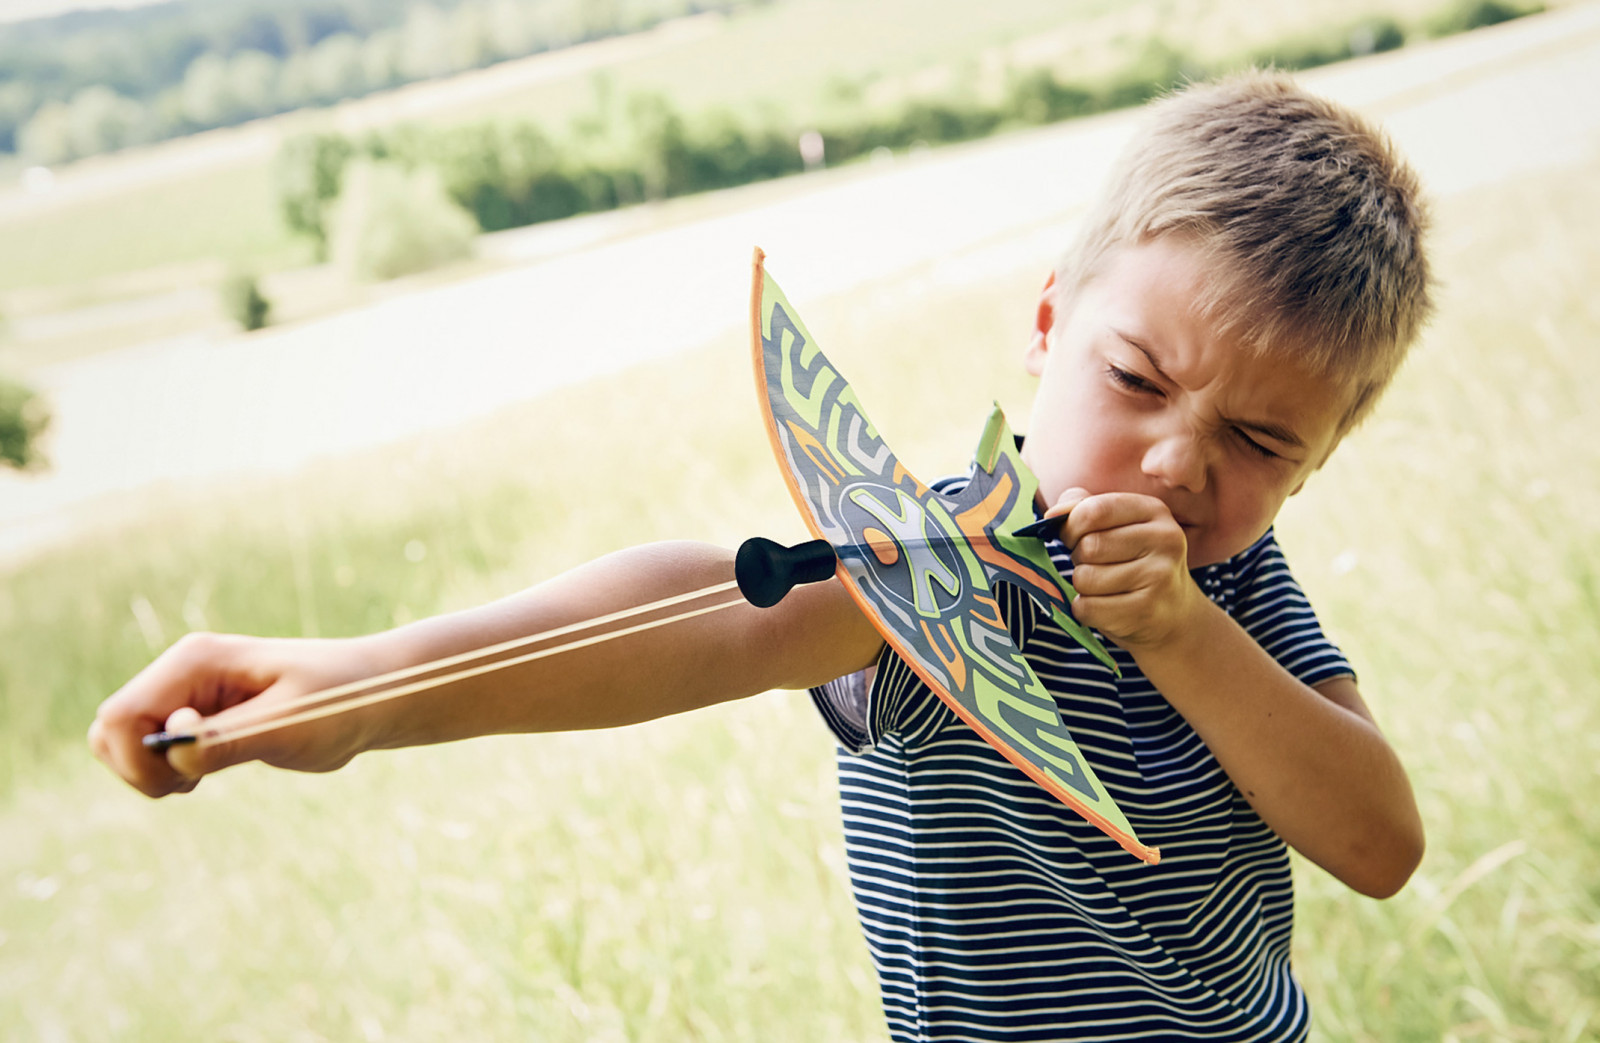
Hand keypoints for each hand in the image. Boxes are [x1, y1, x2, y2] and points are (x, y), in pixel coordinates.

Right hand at [88, 632, 382, 796]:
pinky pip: (151, 750)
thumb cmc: (342, 700)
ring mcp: (187, 693)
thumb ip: (229, 740)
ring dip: (149, 771)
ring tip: (202, 774)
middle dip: (139, 768)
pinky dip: (165, 771)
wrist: (375, 694)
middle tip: (195, 780)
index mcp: (197, 661)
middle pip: (110, 730)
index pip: (121, 715)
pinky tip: (205, 770)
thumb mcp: (291, 725)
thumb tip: (174, 751)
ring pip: (122, 742)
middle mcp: (183, 672)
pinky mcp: (198, 716)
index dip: (138, 758)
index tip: (191, 775)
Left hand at [1047, 489, 1207, 651]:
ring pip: (1086, 578)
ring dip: (1083, 587)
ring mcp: (1159, 576)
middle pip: (1089, 546)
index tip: (1072, 537)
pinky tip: (1106, 608)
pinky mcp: (1146, 610)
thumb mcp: (1117, 526)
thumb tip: (1052, 514)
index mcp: (1153, 510)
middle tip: (1095, 566)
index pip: (1094, 510)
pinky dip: (1085, 611)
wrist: (1173, 613)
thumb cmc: (1133, 563)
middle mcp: (1164, 540)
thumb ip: (1083, 509)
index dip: (1071, 526)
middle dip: (1078, 559)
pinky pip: (1088, 608)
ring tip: (1104, 587)